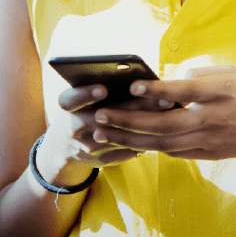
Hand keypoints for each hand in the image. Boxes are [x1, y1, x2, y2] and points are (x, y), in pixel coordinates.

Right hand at [38, 84, 173, 185]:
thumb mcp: (83, 98)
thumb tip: (141, 77)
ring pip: (120, 135)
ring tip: (169, 111)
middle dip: (135, 107)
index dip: (86, 94)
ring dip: (146, 123)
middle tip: (164, 98)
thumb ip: (103, 88)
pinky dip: (146, 138)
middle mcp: (74, 127)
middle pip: (104, 117)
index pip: (71, 100)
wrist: (63, 147)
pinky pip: (127, 149)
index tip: (103, 89)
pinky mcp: (101, 159)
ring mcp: (88, 146)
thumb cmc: (83, 110)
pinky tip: (166, 127)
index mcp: (68, 107)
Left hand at [92, 66, 235, 159]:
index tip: (133, 85)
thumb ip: (203, 75)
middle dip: (128, 121)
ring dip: (131, 139)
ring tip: (106, 133)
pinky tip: (136, 141)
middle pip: (163, 123)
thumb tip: (174, 79)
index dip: (156, 89)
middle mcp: (214, 118)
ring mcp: (212, 140)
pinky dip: (153, 147)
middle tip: (101, 116)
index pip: (183, 91)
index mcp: (222, 92)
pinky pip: (176, 152)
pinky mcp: (212, 153)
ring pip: (163, 143)